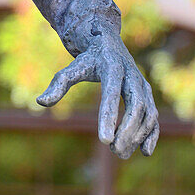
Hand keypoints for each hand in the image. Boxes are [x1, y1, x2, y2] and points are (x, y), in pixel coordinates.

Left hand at [36, 32, 158, 158]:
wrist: (108, 42)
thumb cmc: (88, 58)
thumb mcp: (73, 67)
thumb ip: (59, 84)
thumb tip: (40, 101)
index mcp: (112, 66)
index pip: (111, 93)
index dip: (109, 116)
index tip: (104, 141)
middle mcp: (131, 75)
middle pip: (135, 106)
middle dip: (126, 131)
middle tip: (113, 151)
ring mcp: (143, 85)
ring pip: (147, 113)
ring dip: (136, 136)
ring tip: (119, 152)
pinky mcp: (148, 95)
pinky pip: (154, 117)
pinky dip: (152, 134)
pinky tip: (144, 152)